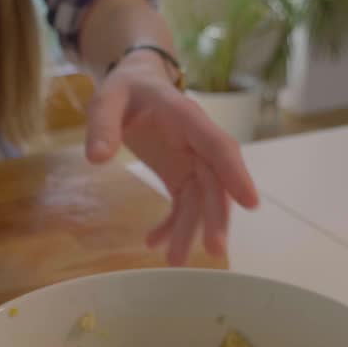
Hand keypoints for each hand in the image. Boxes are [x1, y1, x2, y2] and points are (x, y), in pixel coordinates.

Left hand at [85, 52, 259, 264]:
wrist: (135, 85)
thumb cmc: (126, 88)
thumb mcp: (107, 98)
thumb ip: (102, 125)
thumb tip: (96, 158)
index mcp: (186, 117)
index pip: (217, 146)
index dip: (235, 174)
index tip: (251, 204)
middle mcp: (197, 141)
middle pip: (214, 181)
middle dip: (215, 217)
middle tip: (214, 252)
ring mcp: (191, 160)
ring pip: (200, 199)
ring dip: (191, 230)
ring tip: (174, 261)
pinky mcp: (180, 174)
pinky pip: (184, 204)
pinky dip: (172, 225)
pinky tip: (154, 244)